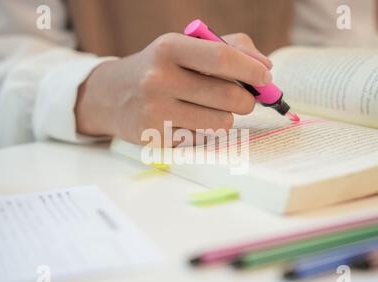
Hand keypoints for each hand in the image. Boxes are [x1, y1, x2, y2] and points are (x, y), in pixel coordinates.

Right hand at [75, 32, 271, 144]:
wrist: (111, 95)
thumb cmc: (159, 68)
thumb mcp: (184, 47)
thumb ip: (229, 48)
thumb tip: (265, 68)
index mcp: (169, 48)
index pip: (222, 58)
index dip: (252, 71)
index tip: (265, 79)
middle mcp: (159, 79)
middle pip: (229, 96)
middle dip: (247, 100)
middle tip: (243, 99)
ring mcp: (156, 111)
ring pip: (220, 123)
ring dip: (224, 118)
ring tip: (208, 109)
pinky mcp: (156, 138)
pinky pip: (202, 139)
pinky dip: (203, 132)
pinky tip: (186, 121)